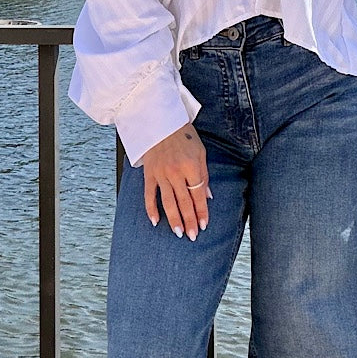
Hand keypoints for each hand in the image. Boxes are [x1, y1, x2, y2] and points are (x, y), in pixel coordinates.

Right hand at [141, 122, 211, 241]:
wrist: (161, 121)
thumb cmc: (184, 136)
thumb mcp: (200, 153)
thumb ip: (204, 176)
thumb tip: (207, 197)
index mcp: (191, 166)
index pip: (198, 195)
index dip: (202, 211)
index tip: (204, 224)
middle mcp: (175, 172)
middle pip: (184, 202)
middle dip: (189, 220)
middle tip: (193, 236)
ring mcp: (160, 174)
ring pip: (167, 202)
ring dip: (173, 219)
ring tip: (179, 233)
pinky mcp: (149, 174)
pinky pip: (149, 195)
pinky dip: (151, 209)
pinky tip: (155, 221)